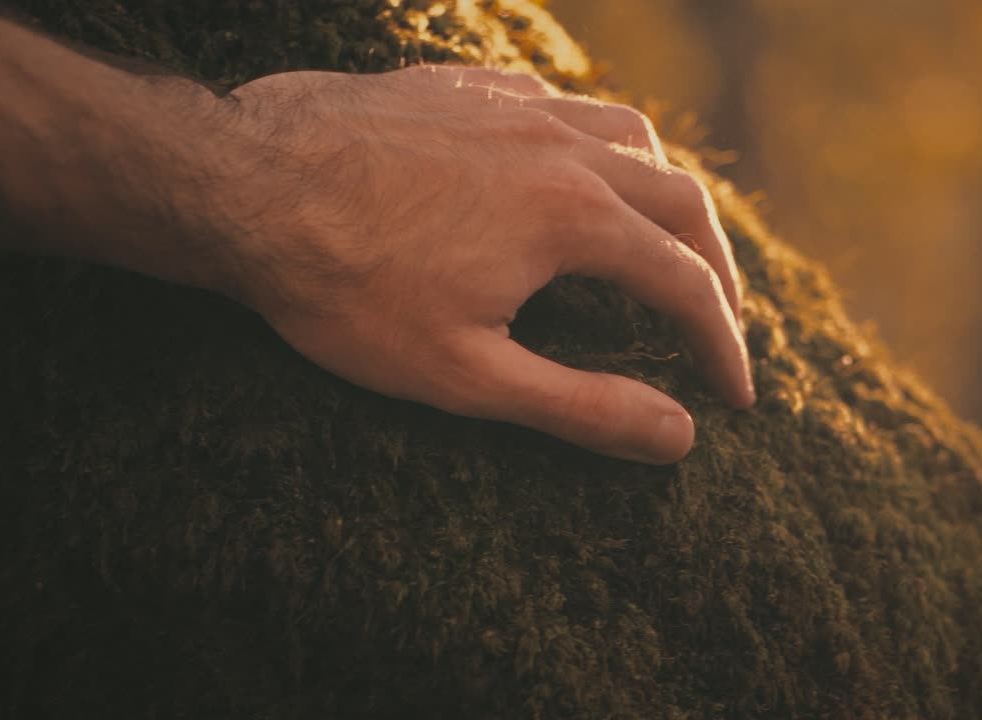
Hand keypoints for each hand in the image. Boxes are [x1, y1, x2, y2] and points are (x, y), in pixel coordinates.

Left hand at [198, 66, 754, 463]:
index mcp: (573, 217)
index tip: (735, 392)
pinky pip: (561, 104)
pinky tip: (574, 167)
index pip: (683, 283)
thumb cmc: (347, 288)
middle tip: (722, 318)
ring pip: (628, 135)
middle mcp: (559, 147)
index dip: (720, 343)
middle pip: (678, 199)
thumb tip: (677, 435)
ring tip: (668, 238)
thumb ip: (580, 406)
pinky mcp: (464, 90)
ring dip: (665, 192)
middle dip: (714, 265)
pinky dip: (596, 143)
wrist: (246, 186)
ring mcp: (511, 108)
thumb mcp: (467, 374)